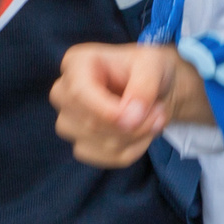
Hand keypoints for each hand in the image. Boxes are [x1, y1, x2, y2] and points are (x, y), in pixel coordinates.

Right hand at [51, 41, 211, 166]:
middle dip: (131, 125)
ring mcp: (69, 122)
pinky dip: (132, 150)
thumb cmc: (149, 68)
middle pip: (89, 123)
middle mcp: (64, 93)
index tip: (138, 115)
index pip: (78, 93)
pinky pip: (106, 159)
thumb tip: (130, 118)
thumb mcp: (154, 64)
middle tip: (159, 112)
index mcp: (76, 64)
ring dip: (136, 137)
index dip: (107, 111)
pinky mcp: (82, 145)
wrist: (155, 87)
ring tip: (155, 118)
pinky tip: (144, 133)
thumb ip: (144, 86)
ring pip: (98, 145)